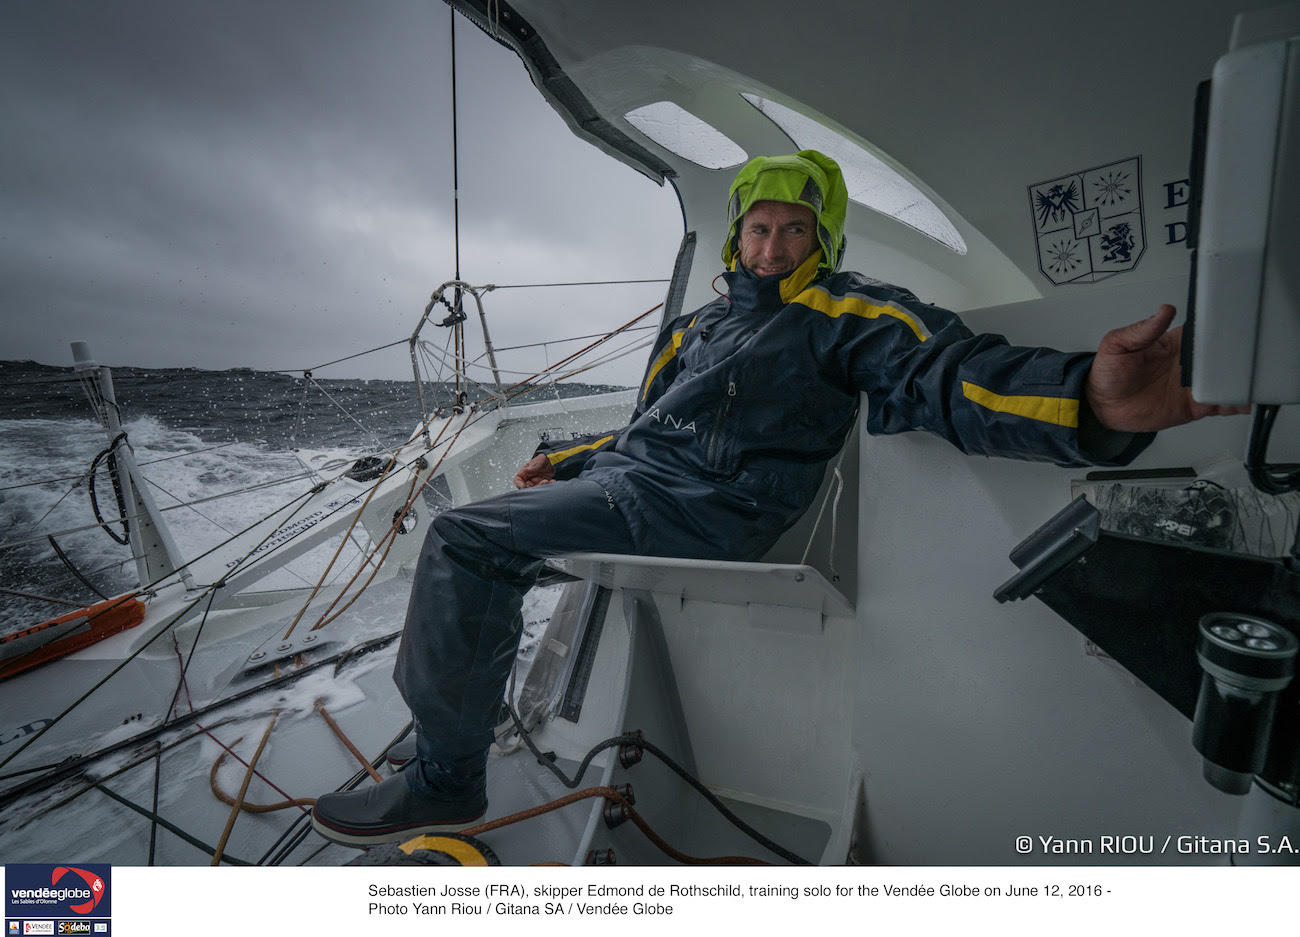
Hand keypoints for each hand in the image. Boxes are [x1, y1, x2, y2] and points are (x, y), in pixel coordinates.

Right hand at [512, 453, 555, 488]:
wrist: (552, 460)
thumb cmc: (542, 459)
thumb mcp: (535, 462)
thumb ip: (530, 469)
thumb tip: (525, 472)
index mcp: (524, 472)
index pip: (518, 480)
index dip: (519, 485)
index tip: (524, 487)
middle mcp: (529, 478)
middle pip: (526, 487)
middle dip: (533, 488)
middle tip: (539, 484)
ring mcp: (535, 481)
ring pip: (535, 488)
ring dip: (541, 486)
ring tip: (546, 481)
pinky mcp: (542, 483)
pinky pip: (543, 487)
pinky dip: (548, 485)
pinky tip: (551, 481)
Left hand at [1085, 304, 1248, 432]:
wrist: (1101, 406)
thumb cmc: (1107, 373)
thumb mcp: (1118, 344)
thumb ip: (1142, 330)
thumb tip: (1163, 311)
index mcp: (1174, 343)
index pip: (1204, 331)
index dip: (1220, 330)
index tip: (1232, 329)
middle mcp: (1187, 363)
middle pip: (1221, 356)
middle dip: (1236, 357)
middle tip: (1245, 358)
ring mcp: (1192, 385)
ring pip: (1225, 380)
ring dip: (1239, 380)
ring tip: (1250, 380)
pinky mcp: (1192, 406)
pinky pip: (1218, 404)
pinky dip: (1233, 403)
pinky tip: (1241, 402)